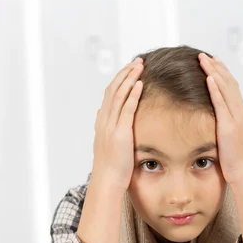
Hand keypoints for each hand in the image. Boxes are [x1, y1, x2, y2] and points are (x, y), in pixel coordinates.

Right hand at [91, 58, 143, 190]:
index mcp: (102, 122)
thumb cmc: (111, 168)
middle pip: (113, 89)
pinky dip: (133, 94)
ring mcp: (111, 126)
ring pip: (119, 94)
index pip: (109, 94)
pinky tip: (140, 84)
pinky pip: (127, 109)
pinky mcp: (120, 133)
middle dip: (125, 73)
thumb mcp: (108, 145)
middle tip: (137, 61)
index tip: (129, 70)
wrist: (107, 181)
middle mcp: (104, 120)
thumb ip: (109, 130)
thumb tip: (107, 118)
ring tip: (140, 66)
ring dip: (130, 78)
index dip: (119, 80)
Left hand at [198, 52, 242, 185]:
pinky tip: (208, 77)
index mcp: (240, 115)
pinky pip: (221, 103)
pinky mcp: (229, 126)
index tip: (213, 62)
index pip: (232, 88)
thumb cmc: (236, 161)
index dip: (222, 73)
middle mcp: (240, 113)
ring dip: (214, 72)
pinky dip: (215, 89)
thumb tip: (215, 125)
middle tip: (205, 55)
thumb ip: (224, 128)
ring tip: (203, 60)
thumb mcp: (229, 141)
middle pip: (229, 83)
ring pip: (225, 89)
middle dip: (217, 67)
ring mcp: (236, 118)